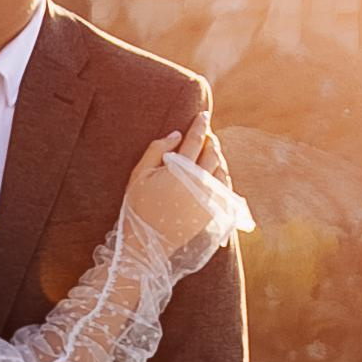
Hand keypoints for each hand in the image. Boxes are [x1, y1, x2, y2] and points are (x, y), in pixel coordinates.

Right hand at [123, 113, 214, 243]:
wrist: (147, 246)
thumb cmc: (137, 209)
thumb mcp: (138, 176)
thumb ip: (156, 151)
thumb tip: (176, 134)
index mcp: (180, 171)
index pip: (195, 141)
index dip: (199, 126)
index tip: (203, 115)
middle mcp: (199, 183)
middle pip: (213, 153)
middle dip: (210, 140)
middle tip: (206, 133)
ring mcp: (208, 199)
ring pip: (221, 170)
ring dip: (218, 157)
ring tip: (211, 150)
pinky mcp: (212, 212)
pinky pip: (224, 188)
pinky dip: (222, 176)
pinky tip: (216, 172)